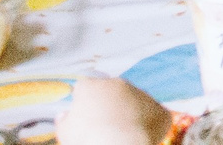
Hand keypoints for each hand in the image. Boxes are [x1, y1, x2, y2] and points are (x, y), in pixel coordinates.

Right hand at [59, 78, 178, 144]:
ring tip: (123, 136)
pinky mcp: (158, 110)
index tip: (87, 117)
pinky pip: (155, 116)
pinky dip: (150, 126)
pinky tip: (141, 138)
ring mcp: (141, 94)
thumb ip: (64, 120)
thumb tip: (64, 116)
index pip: (86, 88)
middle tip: (106, 128)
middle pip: (114, 92)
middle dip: (112, 106)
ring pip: (136, 103)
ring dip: (132, 115)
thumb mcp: (65, 131)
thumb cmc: (87, 138)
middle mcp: (117, 84)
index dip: (87, 103)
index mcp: (91, 86)